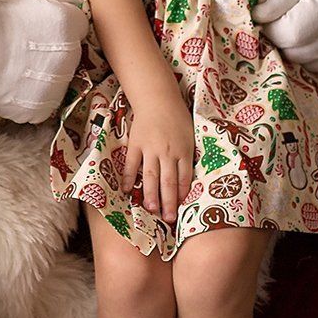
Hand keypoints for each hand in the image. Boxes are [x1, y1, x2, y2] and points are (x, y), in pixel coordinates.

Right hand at [0, 0, 87, 123]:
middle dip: (55, 47)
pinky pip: (43, 100)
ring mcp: (53, 87)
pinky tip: (14, 81)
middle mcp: (68, 58)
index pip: (80, 25)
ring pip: (59, 78)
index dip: (61, 23)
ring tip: (17, 62)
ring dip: (45, 72)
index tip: (41, 24)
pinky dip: (32, 94)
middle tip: (25, 43)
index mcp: (67, 25)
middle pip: (72, 53)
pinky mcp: (38, 110)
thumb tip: (75, 3)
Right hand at [122, 85, 193, 223]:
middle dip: (169, 202)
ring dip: (151, 195)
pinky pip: (131, 164)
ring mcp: (151, 149)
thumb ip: (188, 156)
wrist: (158, 99)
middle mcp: (168, 152)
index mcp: (184, 151)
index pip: (184, 178)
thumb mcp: (190, 136)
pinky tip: (127, 191)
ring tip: (151, 210)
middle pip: (168, 182)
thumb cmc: (177, 118)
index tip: (181, 209)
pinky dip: (128, 178)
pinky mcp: (136, 144)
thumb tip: (187, 179)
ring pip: (150, 176)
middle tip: (168, 219)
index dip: (182, 195)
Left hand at [253, 0, 317, 77]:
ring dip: (299, 51)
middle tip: (285, 23)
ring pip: (308, 63)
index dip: (271, 29)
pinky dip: (315, 58)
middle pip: (295, 52)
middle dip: (283, 40)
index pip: (286, 34)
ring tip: (304, 29)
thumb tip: (257, 17)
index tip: (269, 19)